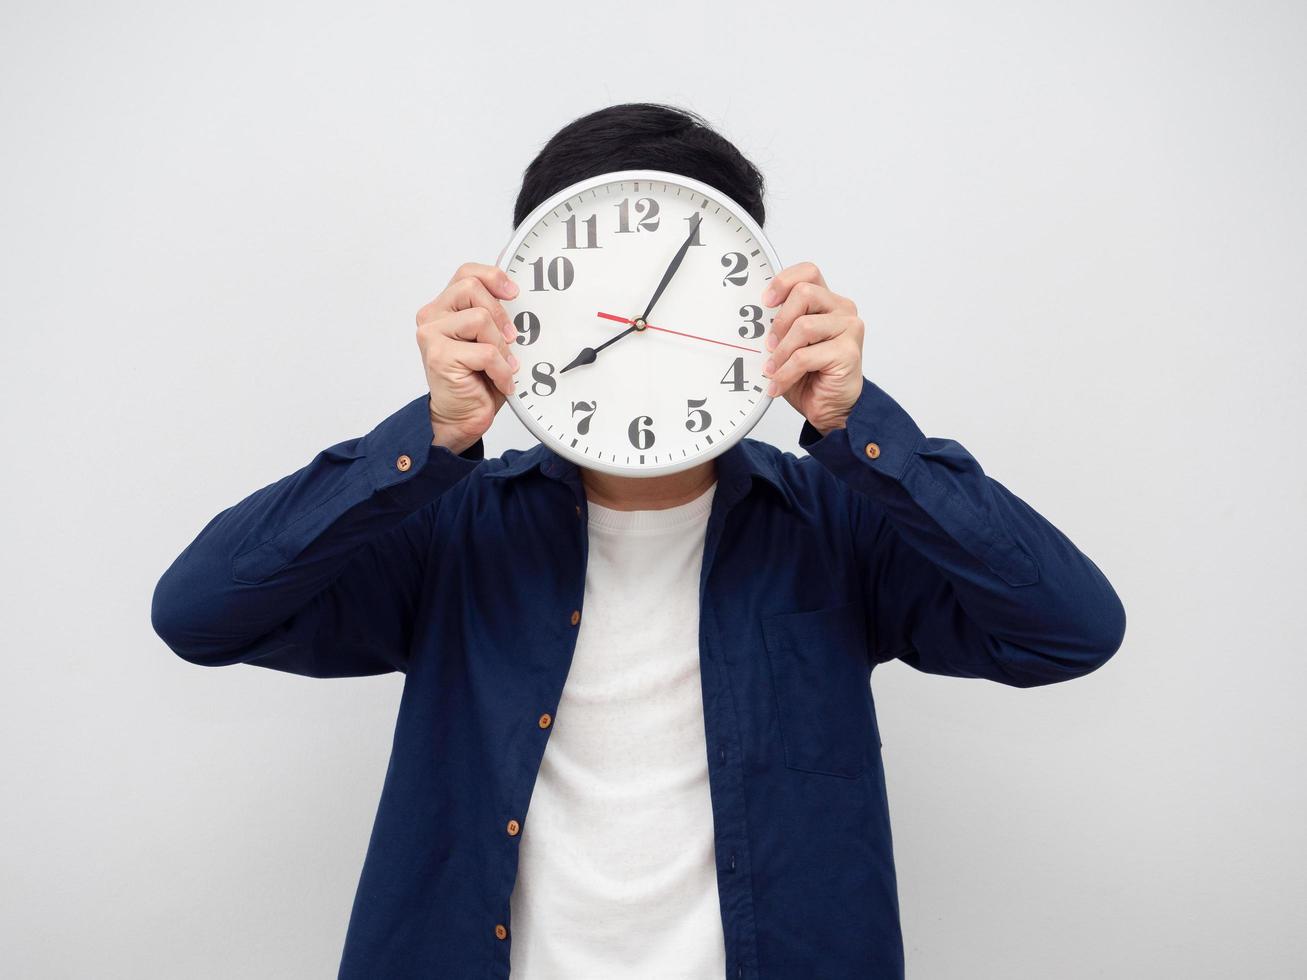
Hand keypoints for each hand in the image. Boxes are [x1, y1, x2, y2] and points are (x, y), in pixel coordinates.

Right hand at [416, 263, 519, 454]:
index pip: (466, 273)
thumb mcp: (488, 339)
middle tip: (511, 339)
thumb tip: (514, 293)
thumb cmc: (476, 379)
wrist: (462, 417)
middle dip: (500, 314)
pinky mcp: (439, 356)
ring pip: (480, 318)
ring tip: (503, 366)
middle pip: (471, 288)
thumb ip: (492, 315)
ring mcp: (432, 335)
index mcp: (444, 307)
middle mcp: (432, 317)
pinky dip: (501, 370)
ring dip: (501, 346)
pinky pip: (485, 352)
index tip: (513, 294)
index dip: (493, 277)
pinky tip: (501, 381)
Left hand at [759, 262, 864, 434]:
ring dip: (781, 352)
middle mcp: (842, 310)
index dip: (784, 281)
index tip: (765, 302)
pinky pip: (805, 356)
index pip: (808, 272)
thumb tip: (754, 321)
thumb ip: (779, 327)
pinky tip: (779, 384)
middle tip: (769, 345)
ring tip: (772, 370)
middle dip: (780, 321)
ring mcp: (849, 328)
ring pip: (804, 326)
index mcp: (826, 302)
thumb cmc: (810, 375)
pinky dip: (786, 372)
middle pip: (804, 293)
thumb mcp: (788, 345)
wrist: (830, 408)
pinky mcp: (849, 352)